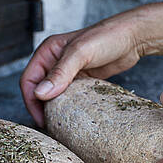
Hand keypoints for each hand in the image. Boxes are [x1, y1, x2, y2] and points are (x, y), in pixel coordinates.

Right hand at [19, 14, 145, 126]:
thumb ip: (60, 73)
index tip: (41, 119)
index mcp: (47, 52)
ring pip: (53, 95)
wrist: (133, 37)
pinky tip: (74, 117)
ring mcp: (68, 71)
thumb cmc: (107, 37)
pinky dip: (69, 107)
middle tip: (50, 126)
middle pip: (38, 90)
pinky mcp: (81, 79)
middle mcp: (54, 61)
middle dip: (41, 108)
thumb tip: (40, 93)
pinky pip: (69, 96)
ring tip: (60, 124)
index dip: (31, 101)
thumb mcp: (81, 53)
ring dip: (54, 109)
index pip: (28, 80)